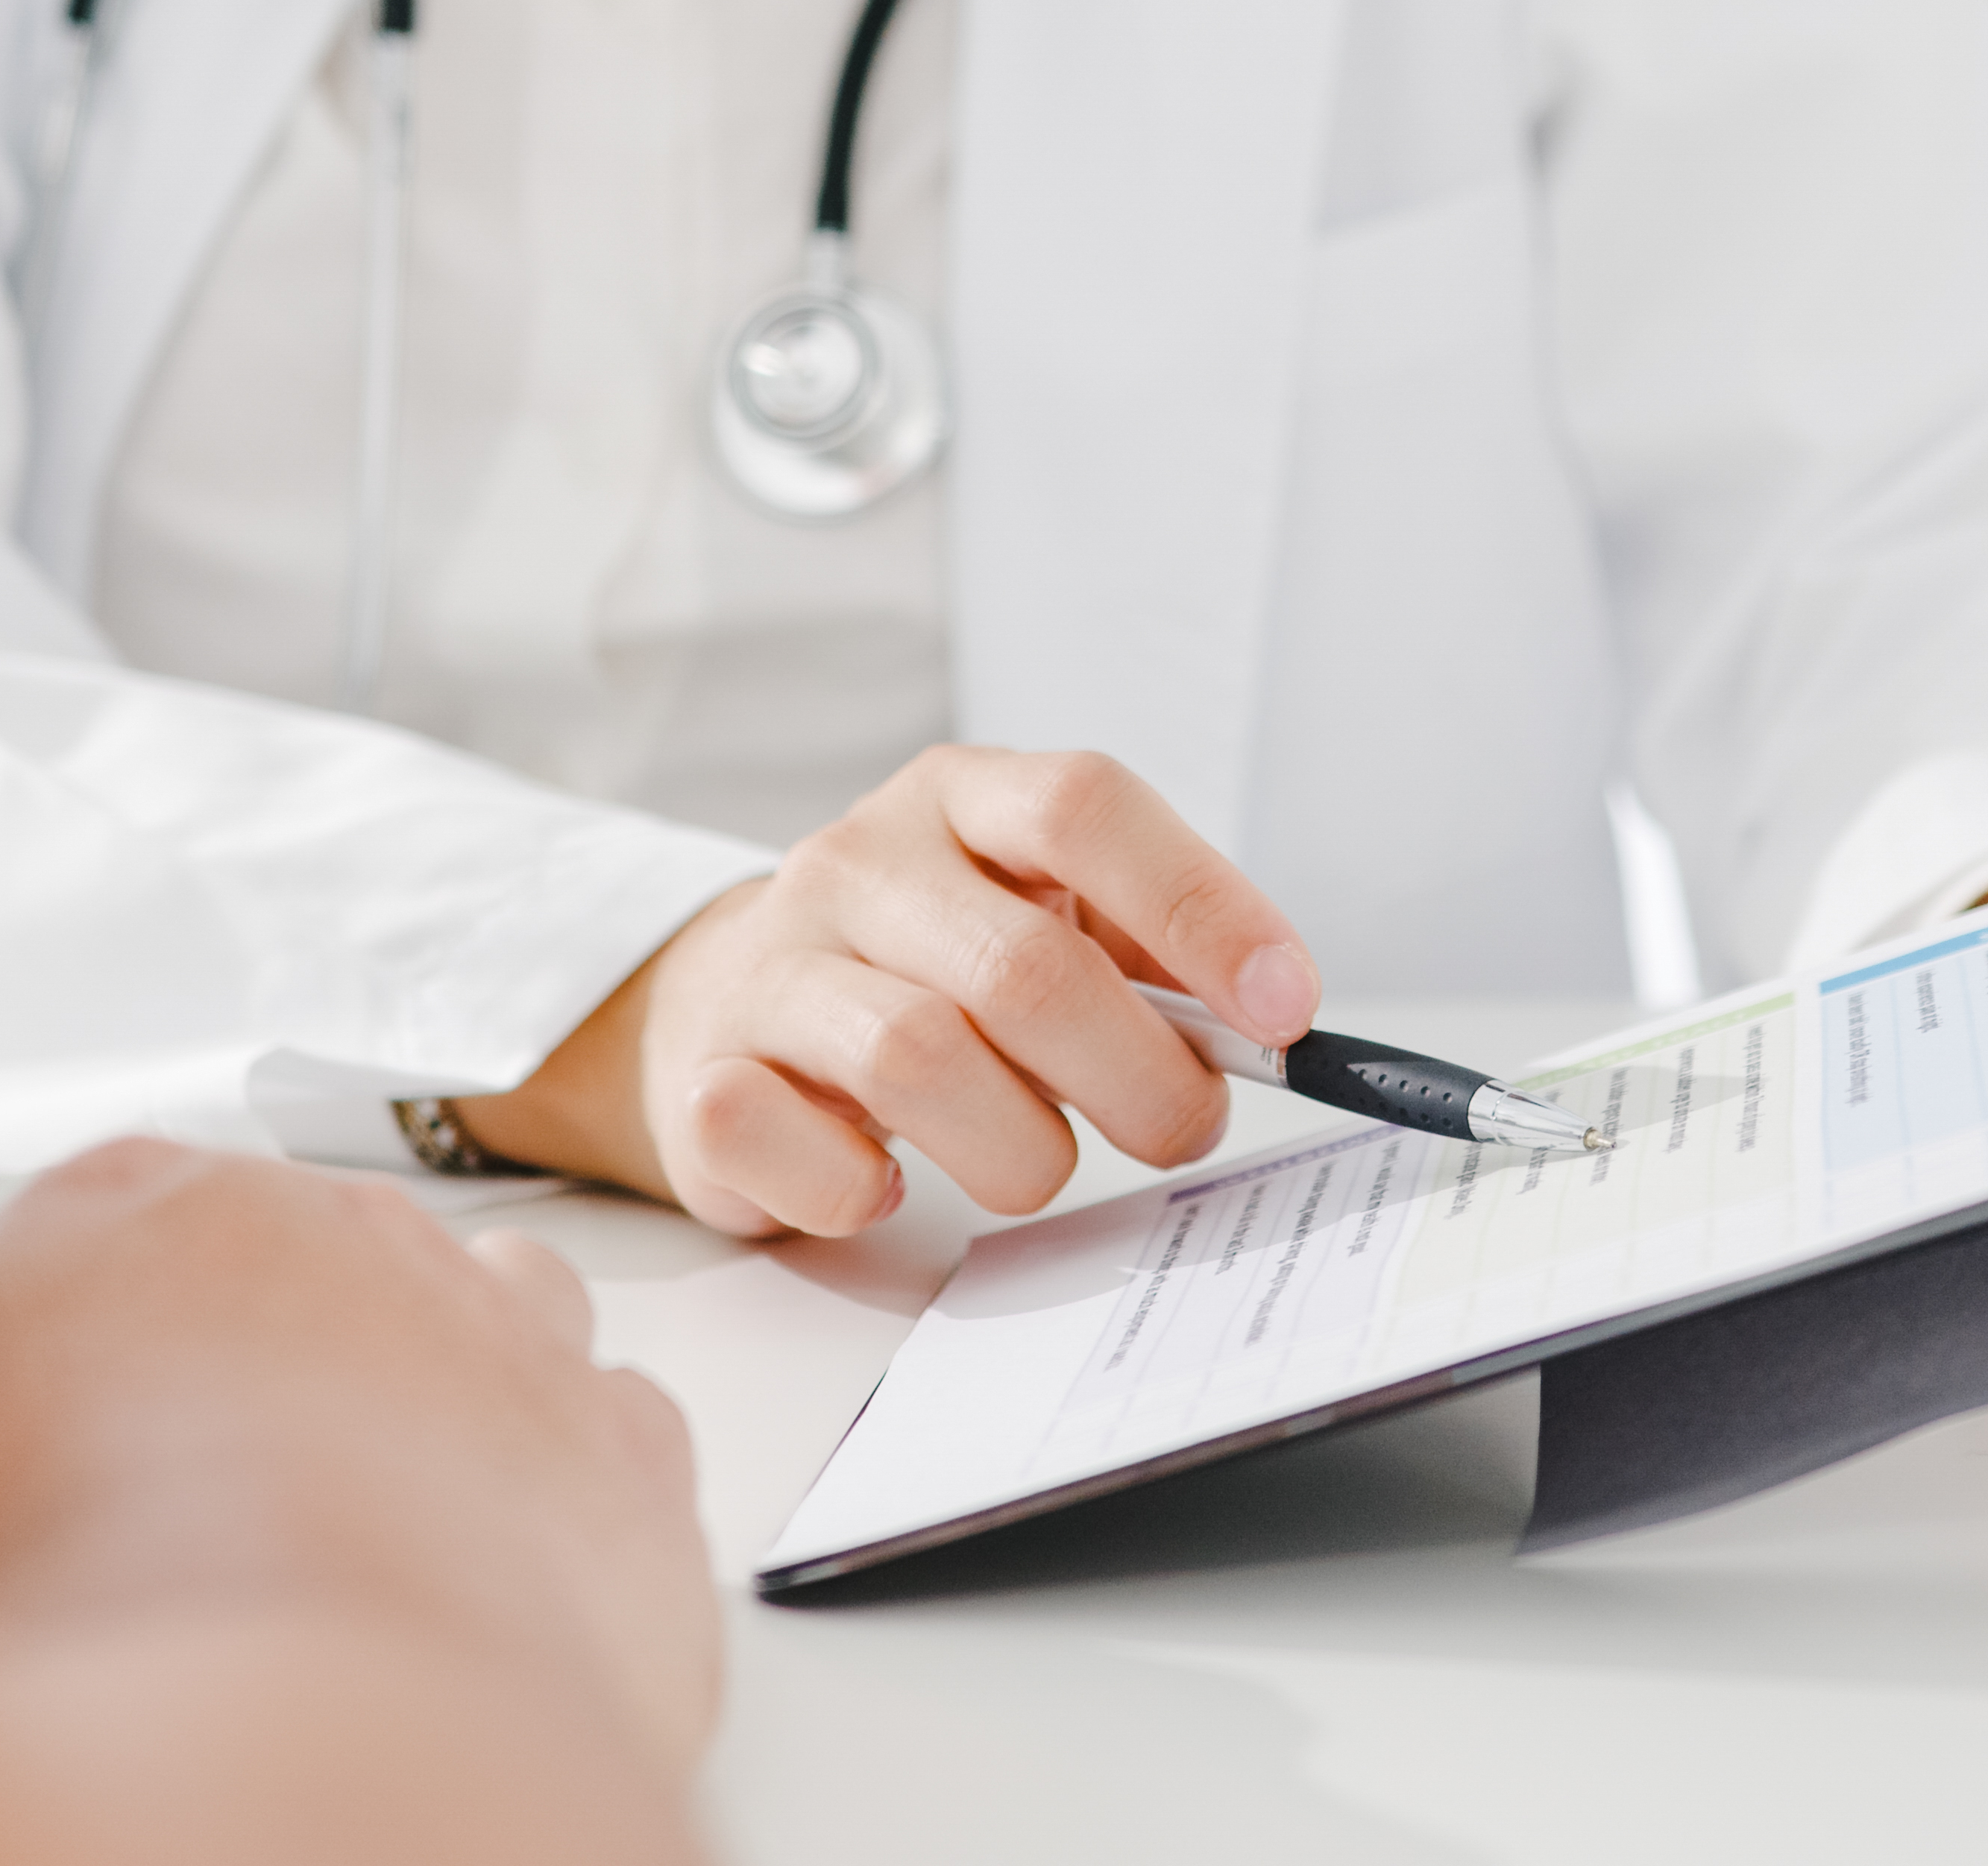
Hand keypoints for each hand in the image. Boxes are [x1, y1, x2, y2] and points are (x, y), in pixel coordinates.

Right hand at [0, 1139, 719, 1780]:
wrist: (290, 1728)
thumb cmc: (74, 1619)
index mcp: (122, 1204)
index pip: (104, 1227)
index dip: (96, 1351)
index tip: (83, 1444)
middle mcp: (332, 1228)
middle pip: (304, 1271)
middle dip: (279, 1372)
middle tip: (221, 1529)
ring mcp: (499, 1322)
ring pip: (483, 1315)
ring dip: (443, 1401)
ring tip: (376, 1550)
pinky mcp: (627, 1447)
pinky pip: (603, 1443)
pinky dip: (562, 1511)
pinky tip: (497, 1594)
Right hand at [459, 746, 1320, 1236]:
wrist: (726, 1003)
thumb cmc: (926, 969)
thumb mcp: (1039, 915)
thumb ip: (1148, 957)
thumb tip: (1268, 1023)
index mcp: (958, 799)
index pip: (1084, 807)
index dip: (1201, 908)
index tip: (1284, 1009)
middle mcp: (858, 863)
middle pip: (1024, 966)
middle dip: (1138, 1077)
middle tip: (1177, 1128)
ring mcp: (772, 966)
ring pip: (917, 1061)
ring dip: (1019, 1148)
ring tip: (1036, 1160)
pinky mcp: (703, 1077)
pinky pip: (787, 1141)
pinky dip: (858, 1187)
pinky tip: (889, 1182)